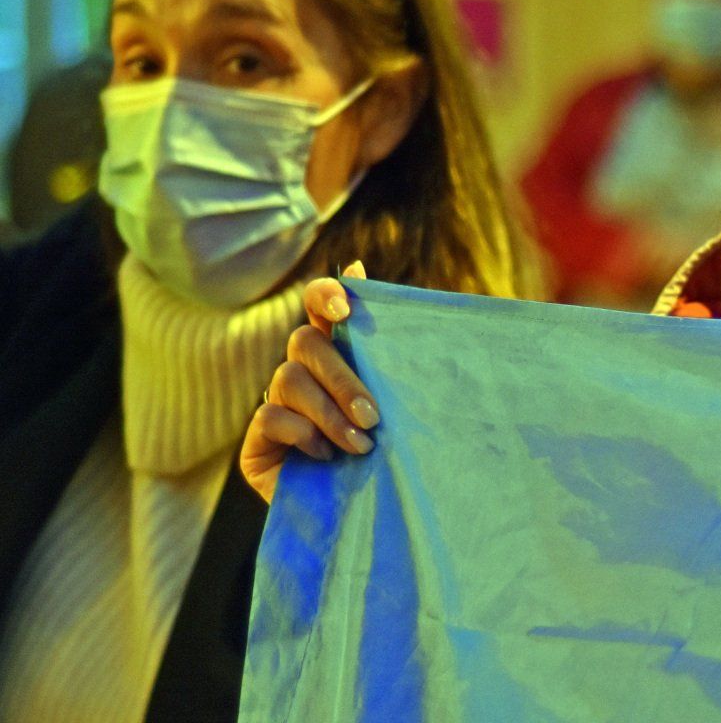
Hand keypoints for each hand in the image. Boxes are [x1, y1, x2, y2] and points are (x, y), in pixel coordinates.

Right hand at [240, 261, 382, 503]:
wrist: (365, 515)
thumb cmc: (388, 451)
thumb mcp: (395, 404)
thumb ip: (385, 354)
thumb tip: (368, 273)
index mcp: (337, 355)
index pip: (319, 305)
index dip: (325, 295)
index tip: (344, 308)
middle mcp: (302, 372)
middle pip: (305, 342)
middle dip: (342, 378)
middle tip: (373, 416)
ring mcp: (275, 403)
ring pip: (289, 379)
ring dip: (329, 412)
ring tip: (360, 445)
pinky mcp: (257, 440)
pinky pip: (271, 416)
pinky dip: (305, 434)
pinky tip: (327, 456)